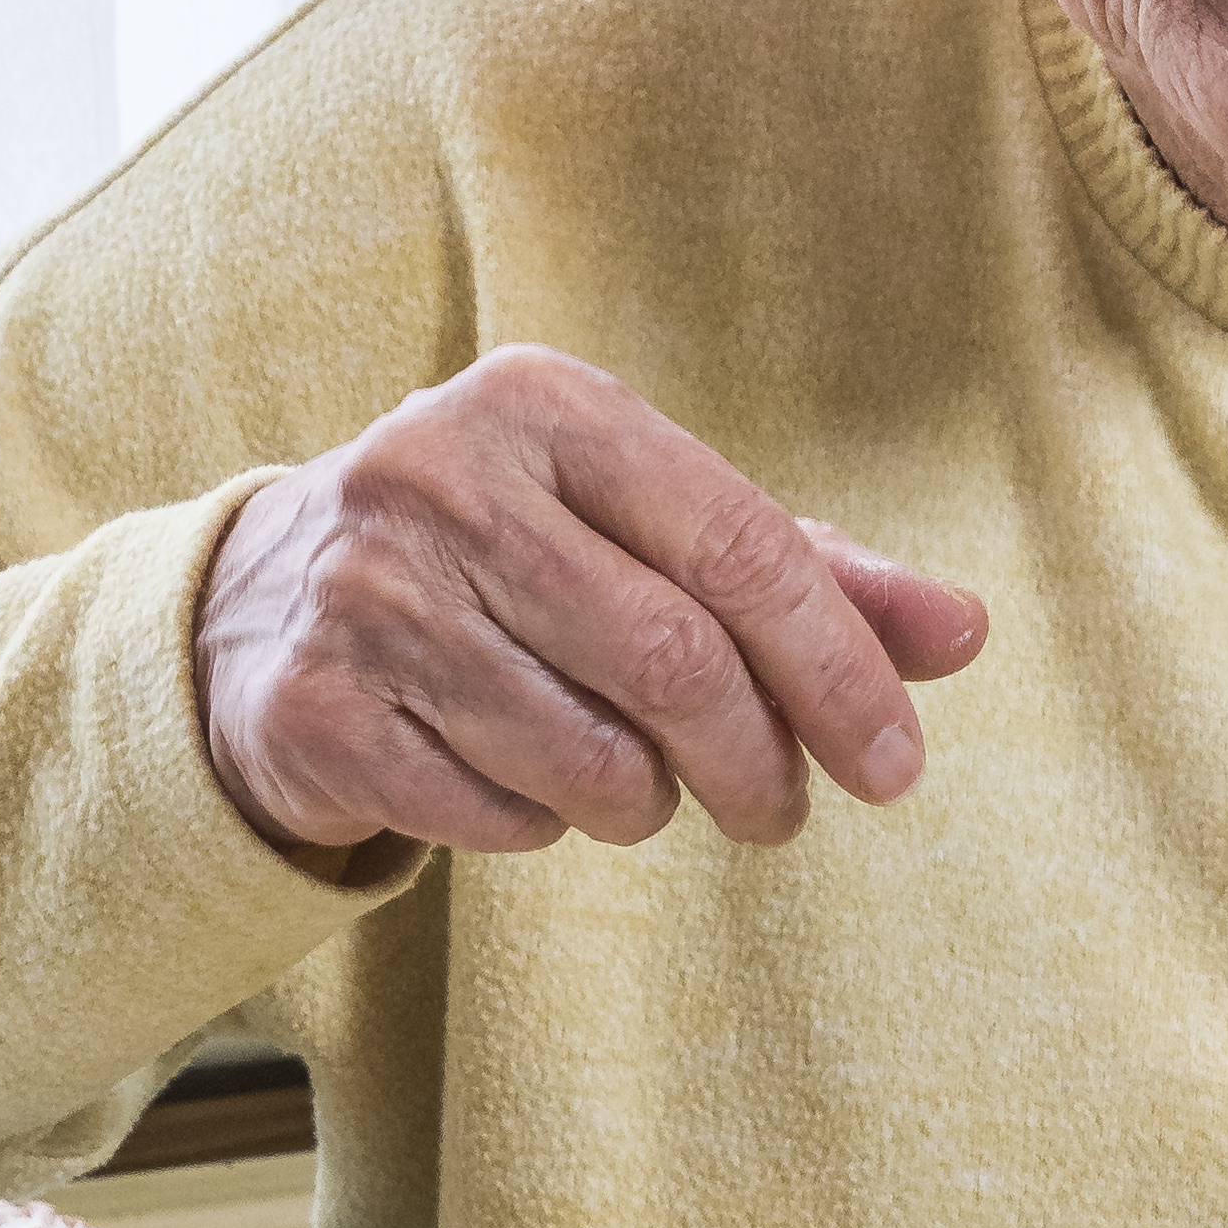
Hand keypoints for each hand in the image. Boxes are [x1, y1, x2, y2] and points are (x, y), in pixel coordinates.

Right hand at [193, 348, 987, 866]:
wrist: (264, 603)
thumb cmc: (508, 557)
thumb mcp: (640, 526)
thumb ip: (803, 571)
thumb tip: (962, 634)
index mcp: (542, 402)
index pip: (736, 545)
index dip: (837, 669)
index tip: (896, 765)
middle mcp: (442, 477)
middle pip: (672, 661)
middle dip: (757, 762)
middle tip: (781, 811)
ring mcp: (367, 593)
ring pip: (588, 759)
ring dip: (645, 801)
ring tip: (632, 780)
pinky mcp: (316, 709)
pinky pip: (496, 814)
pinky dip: (539, 825)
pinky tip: (515, 779)